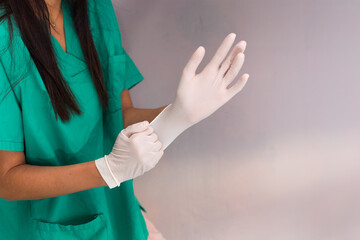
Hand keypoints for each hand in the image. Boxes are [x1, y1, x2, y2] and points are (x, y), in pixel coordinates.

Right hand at [95, 121, 162, 188]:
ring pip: (159, 144)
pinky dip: (156, 152)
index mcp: (136, 139)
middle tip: (142, 143)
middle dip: (149, 138)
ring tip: (145, 148)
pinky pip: (160, 153)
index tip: (141, 136)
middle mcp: (143, 148)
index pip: (150, 129)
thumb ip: (135, 127)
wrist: (116, 169)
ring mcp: (148, 157)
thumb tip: (147, 123)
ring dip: (153, 145)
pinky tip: (148, 154)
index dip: (146, 131)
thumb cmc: (119, 151)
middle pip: (155, 136)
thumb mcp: (122, 135)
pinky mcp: (151, 164)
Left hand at [150, 33, 249, 149]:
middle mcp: (217, 77)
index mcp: (208, 70)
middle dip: (235, 52)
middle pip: (228, 62)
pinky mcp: (223, 98)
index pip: (219, 55)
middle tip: (243, 43)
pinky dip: (239, 84)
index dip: (225, 45)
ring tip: (241, 54)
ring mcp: (221, 87)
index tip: (232, 35)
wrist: (184, 111)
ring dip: (237, 65)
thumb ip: (193, 62)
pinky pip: (234, 90)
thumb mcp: (187, 75)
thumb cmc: (183, 93)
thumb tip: (202, 47)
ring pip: (232, 74)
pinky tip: (245, 76)